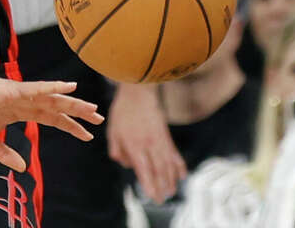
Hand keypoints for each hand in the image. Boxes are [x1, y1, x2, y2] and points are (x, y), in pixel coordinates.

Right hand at [0, 67, 103, 171]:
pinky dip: (55, 88)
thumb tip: (22, 167)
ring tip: (92, 109)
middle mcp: (25, 101)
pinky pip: (39, 89)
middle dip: (79, 114)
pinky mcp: (15, 90)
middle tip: (99, 119)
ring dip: (74, 103)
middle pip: (58, 108)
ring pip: (54, 99)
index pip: (51, 119)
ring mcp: (21, 94)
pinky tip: (70, 87)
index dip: (69, 126)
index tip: (86, 135)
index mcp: (20, 111)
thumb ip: (5, 153)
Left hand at [107, 83, 185, 202]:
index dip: (150, 185)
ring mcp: (160, 141)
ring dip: (171, 180)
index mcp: (135, 145)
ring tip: (171, 192)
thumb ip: (116, 149)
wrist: (139, 93)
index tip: (153, 197)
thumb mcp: (113, 130)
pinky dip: (179, 166)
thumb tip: (124, 163)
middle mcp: (150, 145)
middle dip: (160, 187)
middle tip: (161, 201)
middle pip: (158, 171)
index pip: (144, 170)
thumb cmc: (123, 112)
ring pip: (168, 165)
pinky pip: (174, 154)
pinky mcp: (166, 136)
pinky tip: (182, 175)